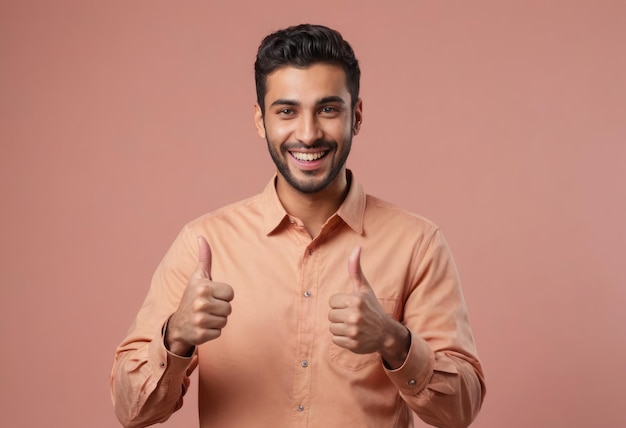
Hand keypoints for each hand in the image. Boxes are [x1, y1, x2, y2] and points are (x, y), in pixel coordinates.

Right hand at [165, 236, 233, 355]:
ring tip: (204, 317)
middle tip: (206, 308)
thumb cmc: (192, 297)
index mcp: (203, 287)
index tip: (210, 296)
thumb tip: (201, 237)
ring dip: (217, 320)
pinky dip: (212, 332)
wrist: (177, 324)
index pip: (230, 293)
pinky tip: (202, 327)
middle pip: (229, 308)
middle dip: (220, 309)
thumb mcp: (198, 277)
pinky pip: (219, 332)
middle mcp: (200, 302)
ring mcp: (199, 320)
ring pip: (225, 321)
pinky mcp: (200, 335)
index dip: (223, 296)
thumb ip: (204, 258)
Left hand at [328, 247, 408, 367]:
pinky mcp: (352, 344)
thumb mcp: (365, 288)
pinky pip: (335, 339)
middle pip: (330, 315)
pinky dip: (342, 338)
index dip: (340, 304)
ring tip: (353, 326)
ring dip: (340, 327)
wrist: (386, 333)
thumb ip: (355, 269)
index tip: (352, 306)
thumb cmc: (372, 308)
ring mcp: (354, 331)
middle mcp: (355, 315)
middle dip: (340, 316)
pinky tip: (354, 335)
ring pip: (332, 327)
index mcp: (356, 300)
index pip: (332, 302)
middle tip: (354, 317)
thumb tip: (357, 247)